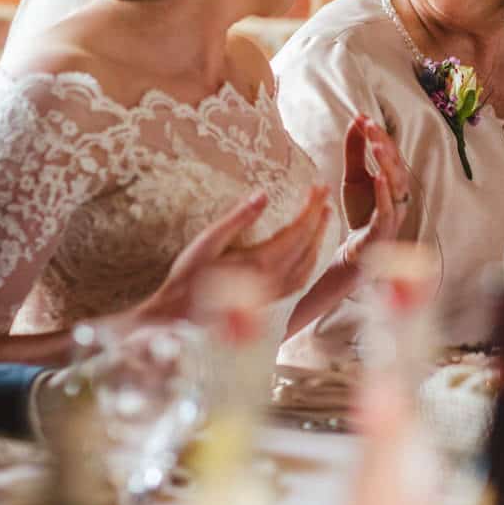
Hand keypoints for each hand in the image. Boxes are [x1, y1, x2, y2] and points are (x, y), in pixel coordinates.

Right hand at [136, 187, 331, 323]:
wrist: (179, 318)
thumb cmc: (187, 280)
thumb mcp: (206, 243)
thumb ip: (237, 219)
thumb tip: (263, 195)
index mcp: (259, 263)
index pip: (297, 231)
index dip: (311, 207)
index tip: (319, 186)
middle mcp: (273, 281)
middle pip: (307, 244)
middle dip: (318, 216)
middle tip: (324, 192)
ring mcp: (274, 294)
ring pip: (309, 264)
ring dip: (319, 237)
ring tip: (324, 215)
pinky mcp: (270, 303)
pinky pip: (302, 280)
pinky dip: (312, 260)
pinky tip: (311, 250)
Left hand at [340, 114, 411, 268]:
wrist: (356, 249)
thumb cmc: (361, 211)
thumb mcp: (354, 176)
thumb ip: (355, 151)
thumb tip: (356, 120)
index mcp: (395, 180)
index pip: (390, 153)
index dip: (379, 135)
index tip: (364, 118)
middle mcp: (399, 194)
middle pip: (396, 164)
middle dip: (384, 144)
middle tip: (370, 125)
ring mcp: (395, 211)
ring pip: (396, 184)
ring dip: (387, 163)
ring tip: (376, 145)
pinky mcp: (384, 229)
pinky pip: (388, 209)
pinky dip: (384, 193)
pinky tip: (378, 177)